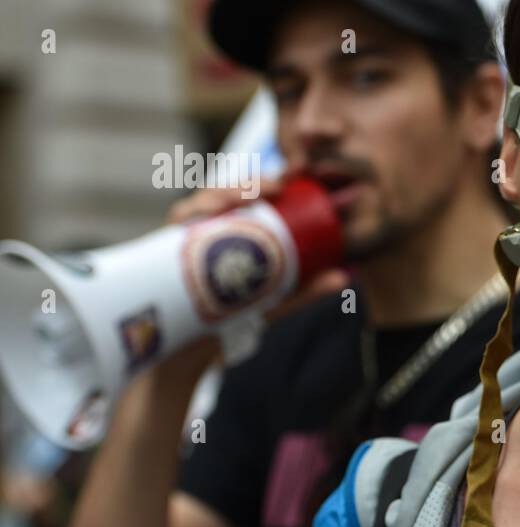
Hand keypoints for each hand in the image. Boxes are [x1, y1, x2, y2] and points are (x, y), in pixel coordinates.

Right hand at [165, 178, 348, 331]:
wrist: (198, 345)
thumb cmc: (237, 313)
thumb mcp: (275, 299)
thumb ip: (306, 290)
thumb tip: (345, 278)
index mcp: (234, 228)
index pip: (248, 195)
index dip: (265, 181)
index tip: (285, 182)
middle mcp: (209, 225)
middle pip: (225, 192)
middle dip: (245, 184)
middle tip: (271, 187)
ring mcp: (186, 233)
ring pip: (200, 201)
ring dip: (220, 193)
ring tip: (242, 196)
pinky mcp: (166, 246)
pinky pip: (176, 221)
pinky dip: (187, 211)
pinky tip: (199, 210)